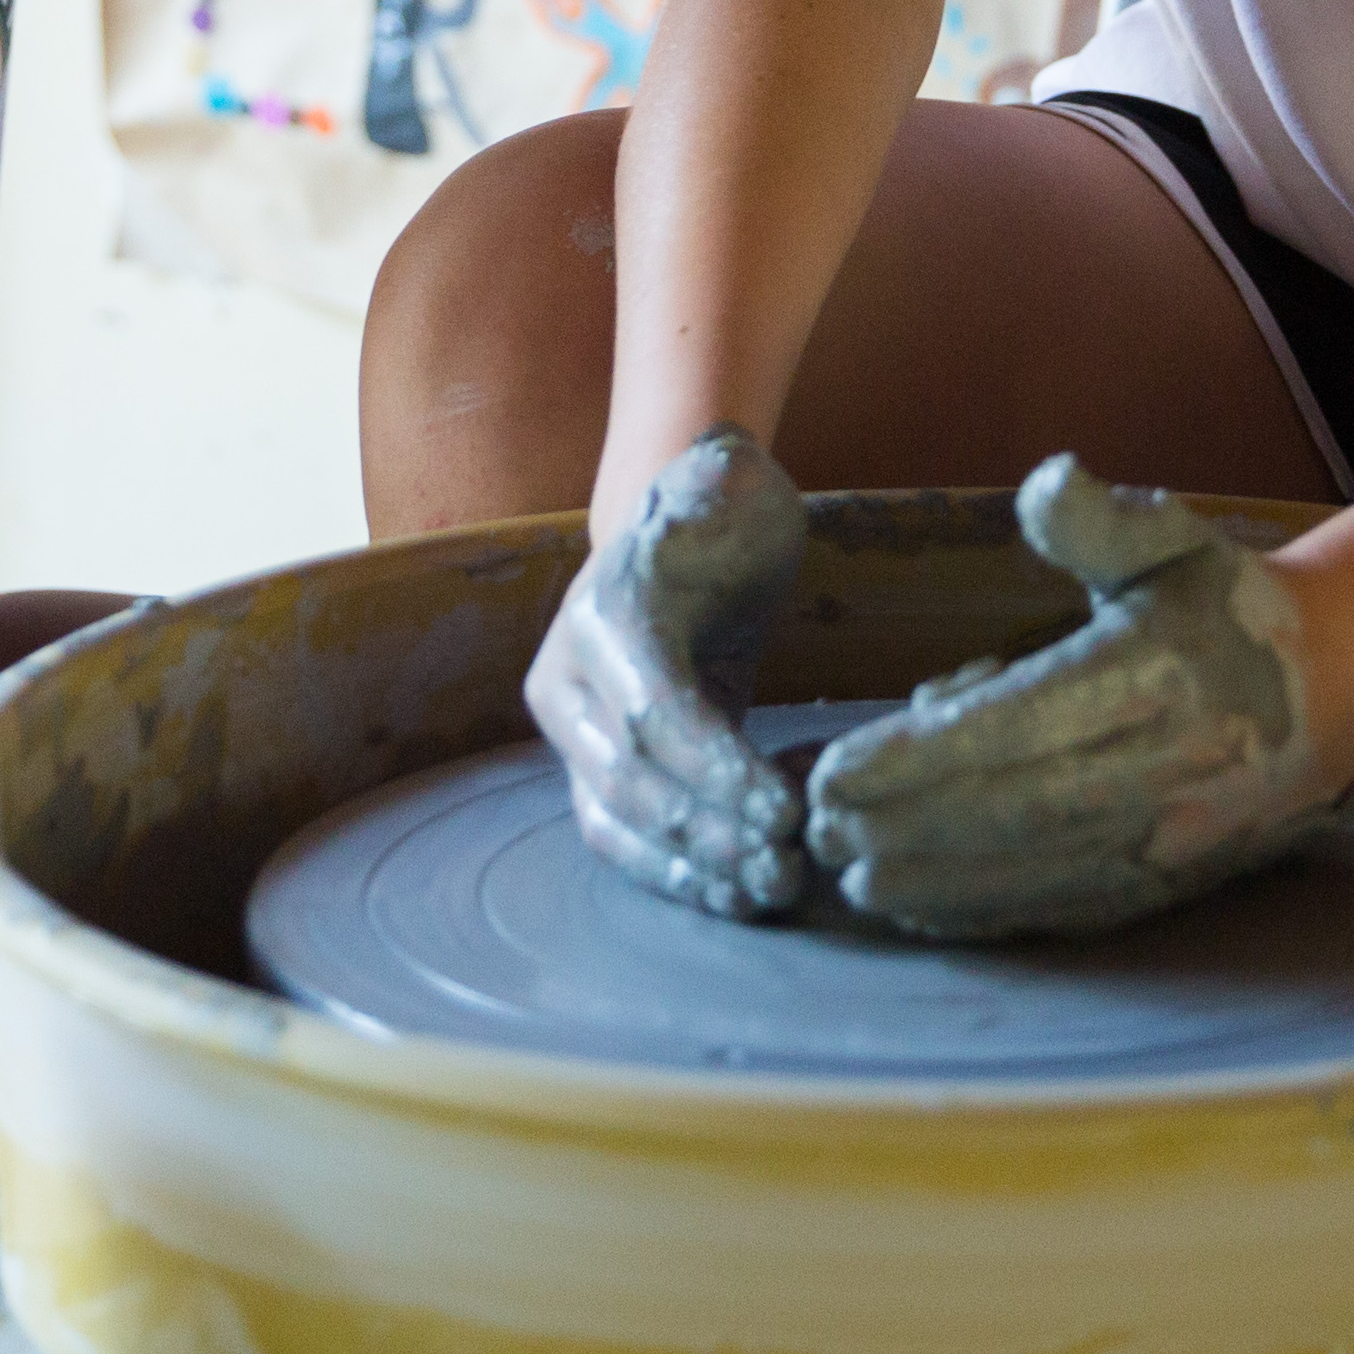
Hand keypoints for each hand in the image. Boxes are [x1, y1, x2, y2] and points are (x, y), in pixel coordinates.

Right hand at [527, 428, 812, 918]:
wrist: (679, 531)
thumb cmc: (718, 508)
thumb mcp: (727, 480)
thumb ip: (728, 477)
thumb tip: (729, 460)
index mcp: (600, 612)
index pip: (652, 710)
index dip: (716, 768)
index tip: (784, 806)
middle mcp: (566, 676)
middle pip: (629, 777)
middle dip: (710, 829)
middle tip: (787, 863)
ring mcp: (571, 729)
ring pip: (616, 820)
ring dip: (692, 865)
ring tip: (769, 889)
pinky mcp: (596, 767)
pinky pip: (622, 835)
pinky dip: (675, 872)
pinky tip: (734, 894)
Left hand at [803, 457, 1339, 939]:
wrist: (1333, 693)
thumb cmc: (1226, 608)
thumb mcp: (1172, 541)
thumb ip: (1100, 521)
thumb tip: (1047, 484)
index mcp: (1153, 678)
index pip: (1017, 726)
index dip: (920, 756)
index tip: (838, 767)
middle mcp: (1162, 769)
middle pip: (1011, 810)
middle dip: (904, 824)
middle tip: (816, 826)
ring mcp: (1167, 839)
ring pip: (1032, 870)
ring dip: (932, 879)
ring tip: (849, 870)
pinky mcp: (1164, 884)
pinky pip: (1064, 906)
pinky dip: (985, 914)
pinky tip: (920, 905)